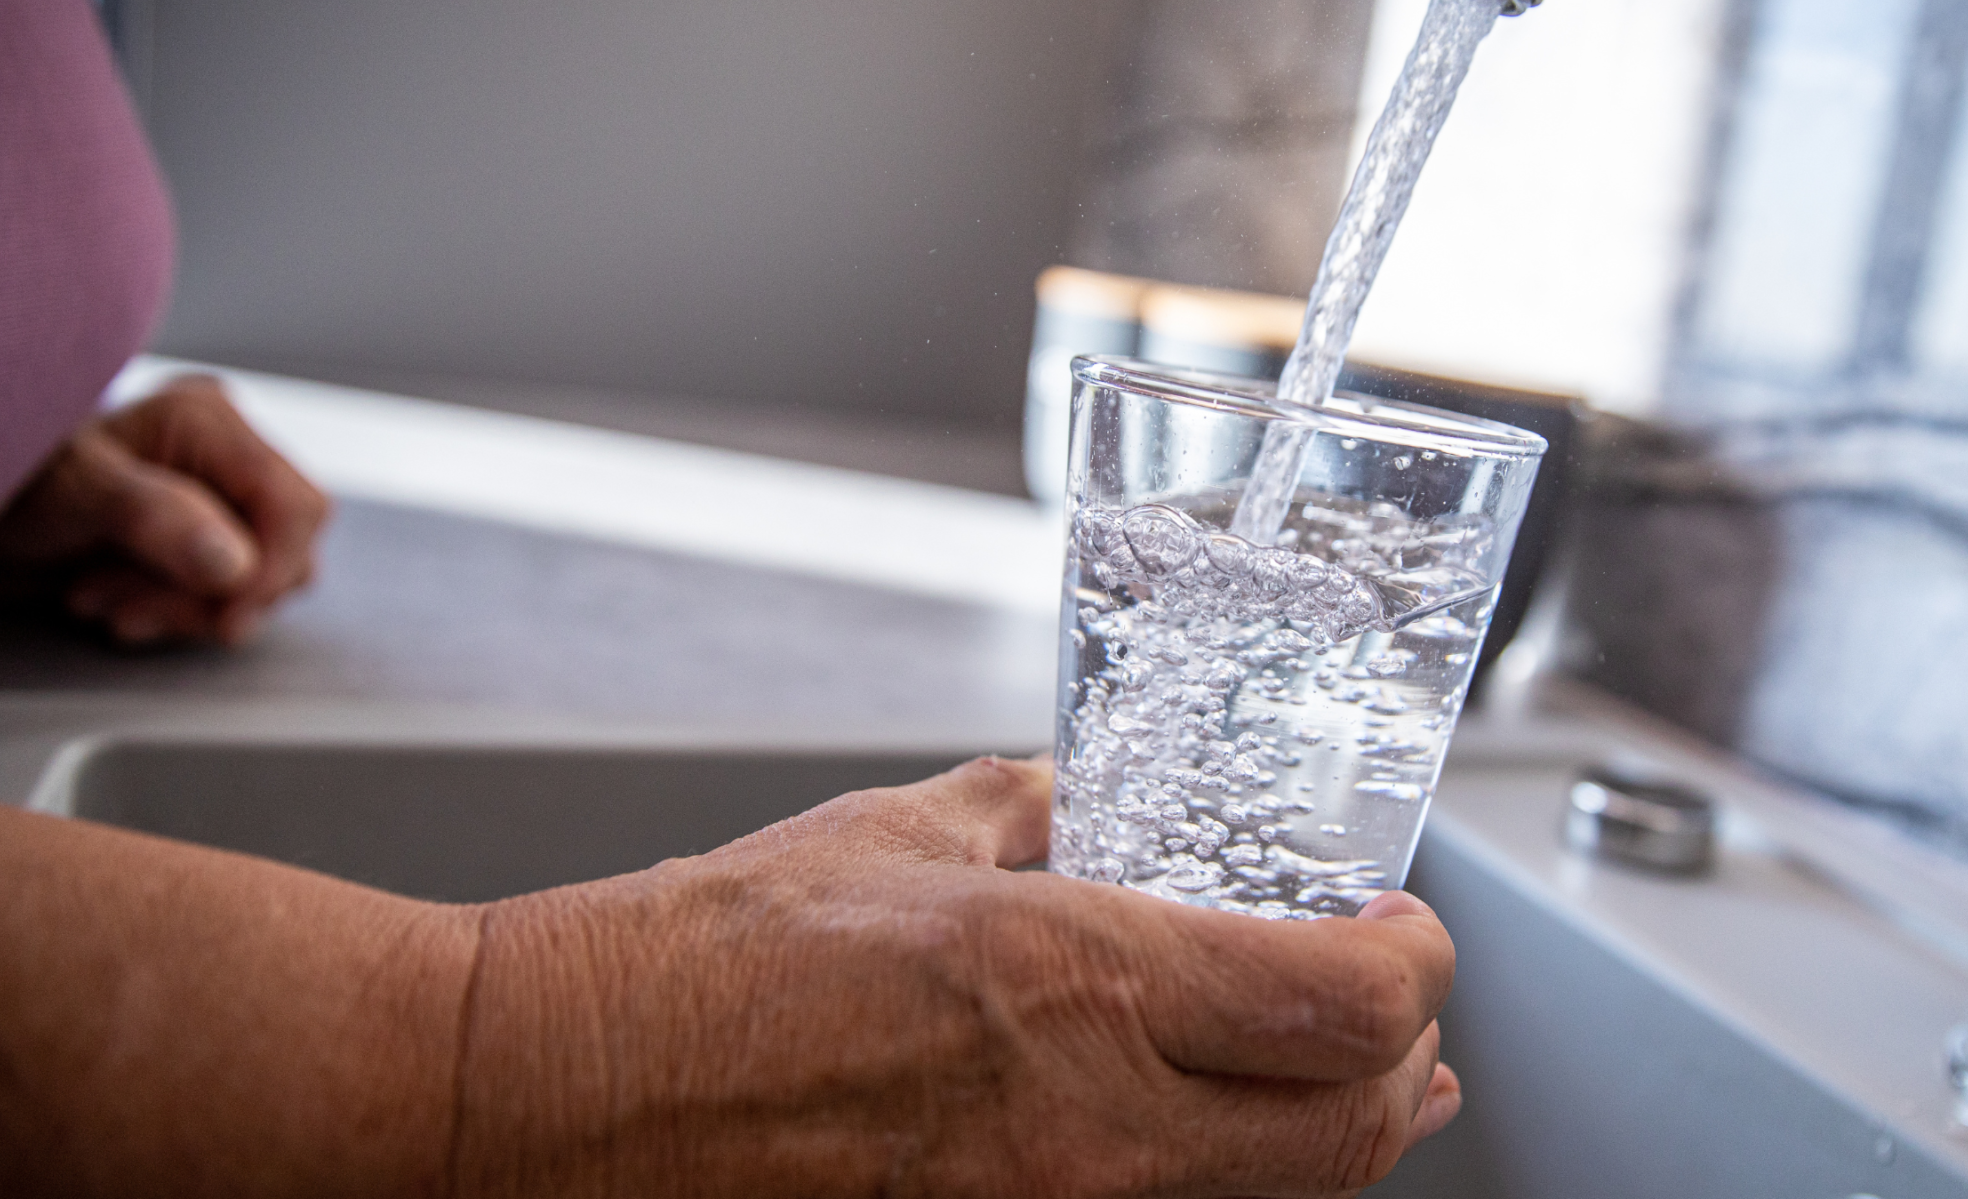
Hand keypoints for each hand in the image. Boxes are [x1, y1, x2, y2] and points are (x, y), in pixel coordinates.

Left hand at [0, 375, 329, 645]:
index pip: (297, 506)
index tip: (222, 613)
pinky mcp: (199, 542)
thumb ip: (157, 519)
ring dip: (186, 611)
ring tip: (110, 600)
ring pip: (259, 582)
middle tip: (136, 607)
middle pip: (286, 550)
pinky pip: (227, 597)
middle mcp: (224, 458)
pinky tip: (115, 602)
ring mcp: (215, 501)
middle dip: (216, 596)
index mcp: (210, 422)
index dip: (270, 569)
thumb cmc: (6, 481)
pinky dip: (174, 615)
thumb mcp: (75, 494)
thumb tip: (234, 563)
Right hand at [458, 756, 1462, 1197]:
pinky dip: (1234, 1186)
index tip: (1399, 927)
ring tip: (1355, 1087)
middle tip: (1392, 1006)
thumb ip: (1025, 815)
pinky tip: (1226, 1147)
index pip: (1350, 1005)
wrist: (551, 1105)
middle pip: (1352, 1130)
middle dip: (1402, 1062)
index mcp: (1074, 984)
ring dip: (1337, 1136)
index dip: (1415, 965)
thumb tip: (1087, 806)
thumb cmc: (696, 967)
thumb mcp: (889, 838)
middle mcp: (1091, 1130)